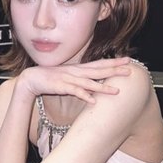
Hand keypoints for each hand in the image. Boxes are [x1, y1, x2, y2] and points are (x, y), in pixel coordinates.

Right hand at [17, 57, 131, 102]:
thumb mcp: (69, 76)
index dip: (114, 62)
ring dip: (103, 86)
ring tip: (116, 91)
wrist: (33, 78)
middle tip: (129, 70)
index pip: (100, 63)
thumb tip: (94, 83)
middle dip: (114, 70)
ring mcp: (70, 79)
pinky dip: (85, 96)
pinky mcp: (62, 87)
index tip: (128, 60)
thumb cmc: (52, 78)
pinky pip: (76, 92)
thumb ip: (82, 78)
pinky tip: (93, 101)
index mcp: (79, 68)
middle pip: (99, 70)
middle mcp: (77, 71)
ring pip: (90, 83)